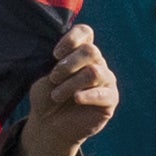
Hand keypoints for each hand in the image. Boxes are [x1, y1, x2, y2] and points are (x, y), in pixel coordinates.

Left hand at [18, 24, 118, 155]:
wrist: (49, 122)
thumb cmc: (46, 94)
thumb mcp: (45, 74)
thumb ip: (57, 61)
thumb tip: (62, 53)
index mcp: (80, 53)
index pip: (86, 32)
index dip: (71, 39)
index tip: (54, 54)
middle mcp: (96, 63)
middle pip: (91, 51)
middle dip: (68, 64)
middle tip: (53, 78)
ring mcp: (106, 82)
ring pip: (94, 72)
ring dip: (71, 83)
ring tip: (57, 95)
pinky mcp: (110, 100)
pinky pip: (105, 94)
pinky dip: (88, 95)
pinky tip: (76, 99)